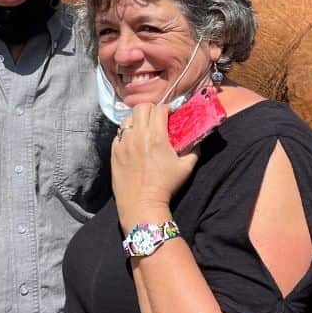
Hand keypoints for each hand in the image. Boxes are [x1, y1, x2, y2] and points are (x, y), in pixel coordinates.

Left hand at [111, 104, 198, 226]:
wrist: (142, 204)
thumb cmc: (165, 187)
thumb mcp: (186, 168)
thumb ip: (194, 150)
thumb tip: (197, 141)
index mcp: (156, 136)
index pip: (159, 109)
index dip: (166, 109)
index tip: (169, 115)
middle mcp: (138, 136)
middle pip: (141, 108)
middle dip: (150, 109)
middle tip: (156, 117)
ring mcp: (123, 144)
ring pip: (127, 119)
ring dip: (136, 120)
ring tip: (142, 129)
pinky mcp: (114, 153)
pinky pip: (118, 135)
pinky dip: (126, 135)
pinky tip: (132, 143)